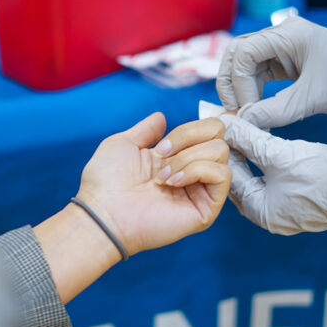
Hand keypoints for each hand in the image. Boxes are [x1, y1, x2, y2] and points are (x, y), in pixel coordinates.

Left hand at [76, 113, 230, 255]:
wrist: (103, 210)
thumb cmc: (106, 181)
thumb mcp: (124, 143)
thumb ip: (146, 129)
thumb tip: (162, 117)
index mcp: (175, 157)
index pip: (207, 130)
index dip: (188, 130)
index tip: (160, 146)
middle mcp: (192, 173)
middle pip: (218, 136)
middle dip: (188, 139)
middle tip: (162, 158)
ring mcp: (200, 191)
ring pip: (221, 153)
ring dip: (188, 158)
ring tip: (163, 178)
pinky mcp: (207, 208)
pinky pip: (223, 176)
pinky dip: (198, 171)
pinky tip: (173, 183)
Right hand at [216, 16, 326, 128]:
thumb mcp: (315, 98)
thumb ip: (277, 111)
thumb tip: (245, 123)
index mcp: (288, 35)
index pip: (244, 52)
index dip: (238, 83)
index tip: (247, 109)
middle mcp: (281, 35)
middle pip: (237, 53)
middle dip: (230, 82)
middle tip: (233, 110)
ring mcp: (283, 47)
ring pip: (245, 64)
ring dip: (240, 87)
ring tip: (243, 112)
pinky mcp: (287, 61)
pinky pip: (259, 72)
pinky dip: (252, 89)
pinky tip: (254, 107)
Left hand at [222, 115, 326, 234]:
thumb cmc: (326, 175)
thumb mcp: (281, 153)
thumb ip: (250, 139)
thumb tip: (226, 125)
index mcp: (260, 212)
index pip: (231, 177)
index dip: (223, 150)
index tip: (217, 129)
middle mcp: (270, 217)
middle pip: (243, 179)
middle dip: (237, 153)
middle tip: (229, 127)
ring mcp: (287, 211)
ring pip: (260, 178)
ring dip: (253, 156)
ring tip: (245, 130)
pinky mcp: (301, 201)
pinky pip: (276, 180)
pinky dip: (269, 163)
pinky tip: (266, 142)